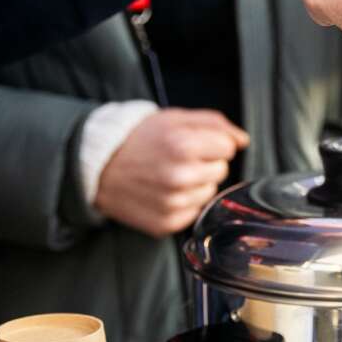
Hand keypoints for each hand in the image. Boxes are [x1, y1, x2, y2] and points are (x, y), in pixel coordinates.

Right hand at [94, 108, 248, 236]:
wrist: (98, 168)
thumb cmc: (140, 139)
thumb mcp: (175, 118)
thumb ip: (215, 123)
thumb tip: (243, 140)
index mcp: (183, 145)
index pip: (228, 148)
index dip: (212, 144)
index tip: (193, 144)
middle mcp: (179, 176)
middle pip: (221, 171)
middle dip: (205, 163)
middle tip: (178, 159)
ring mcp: (172, 203)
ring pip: (210, 193)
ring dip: (196, 184)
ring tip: (170, 175)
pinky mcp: (165, 223)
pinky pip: (194, 213)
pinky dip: (183, 203)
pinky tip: (163, 192)